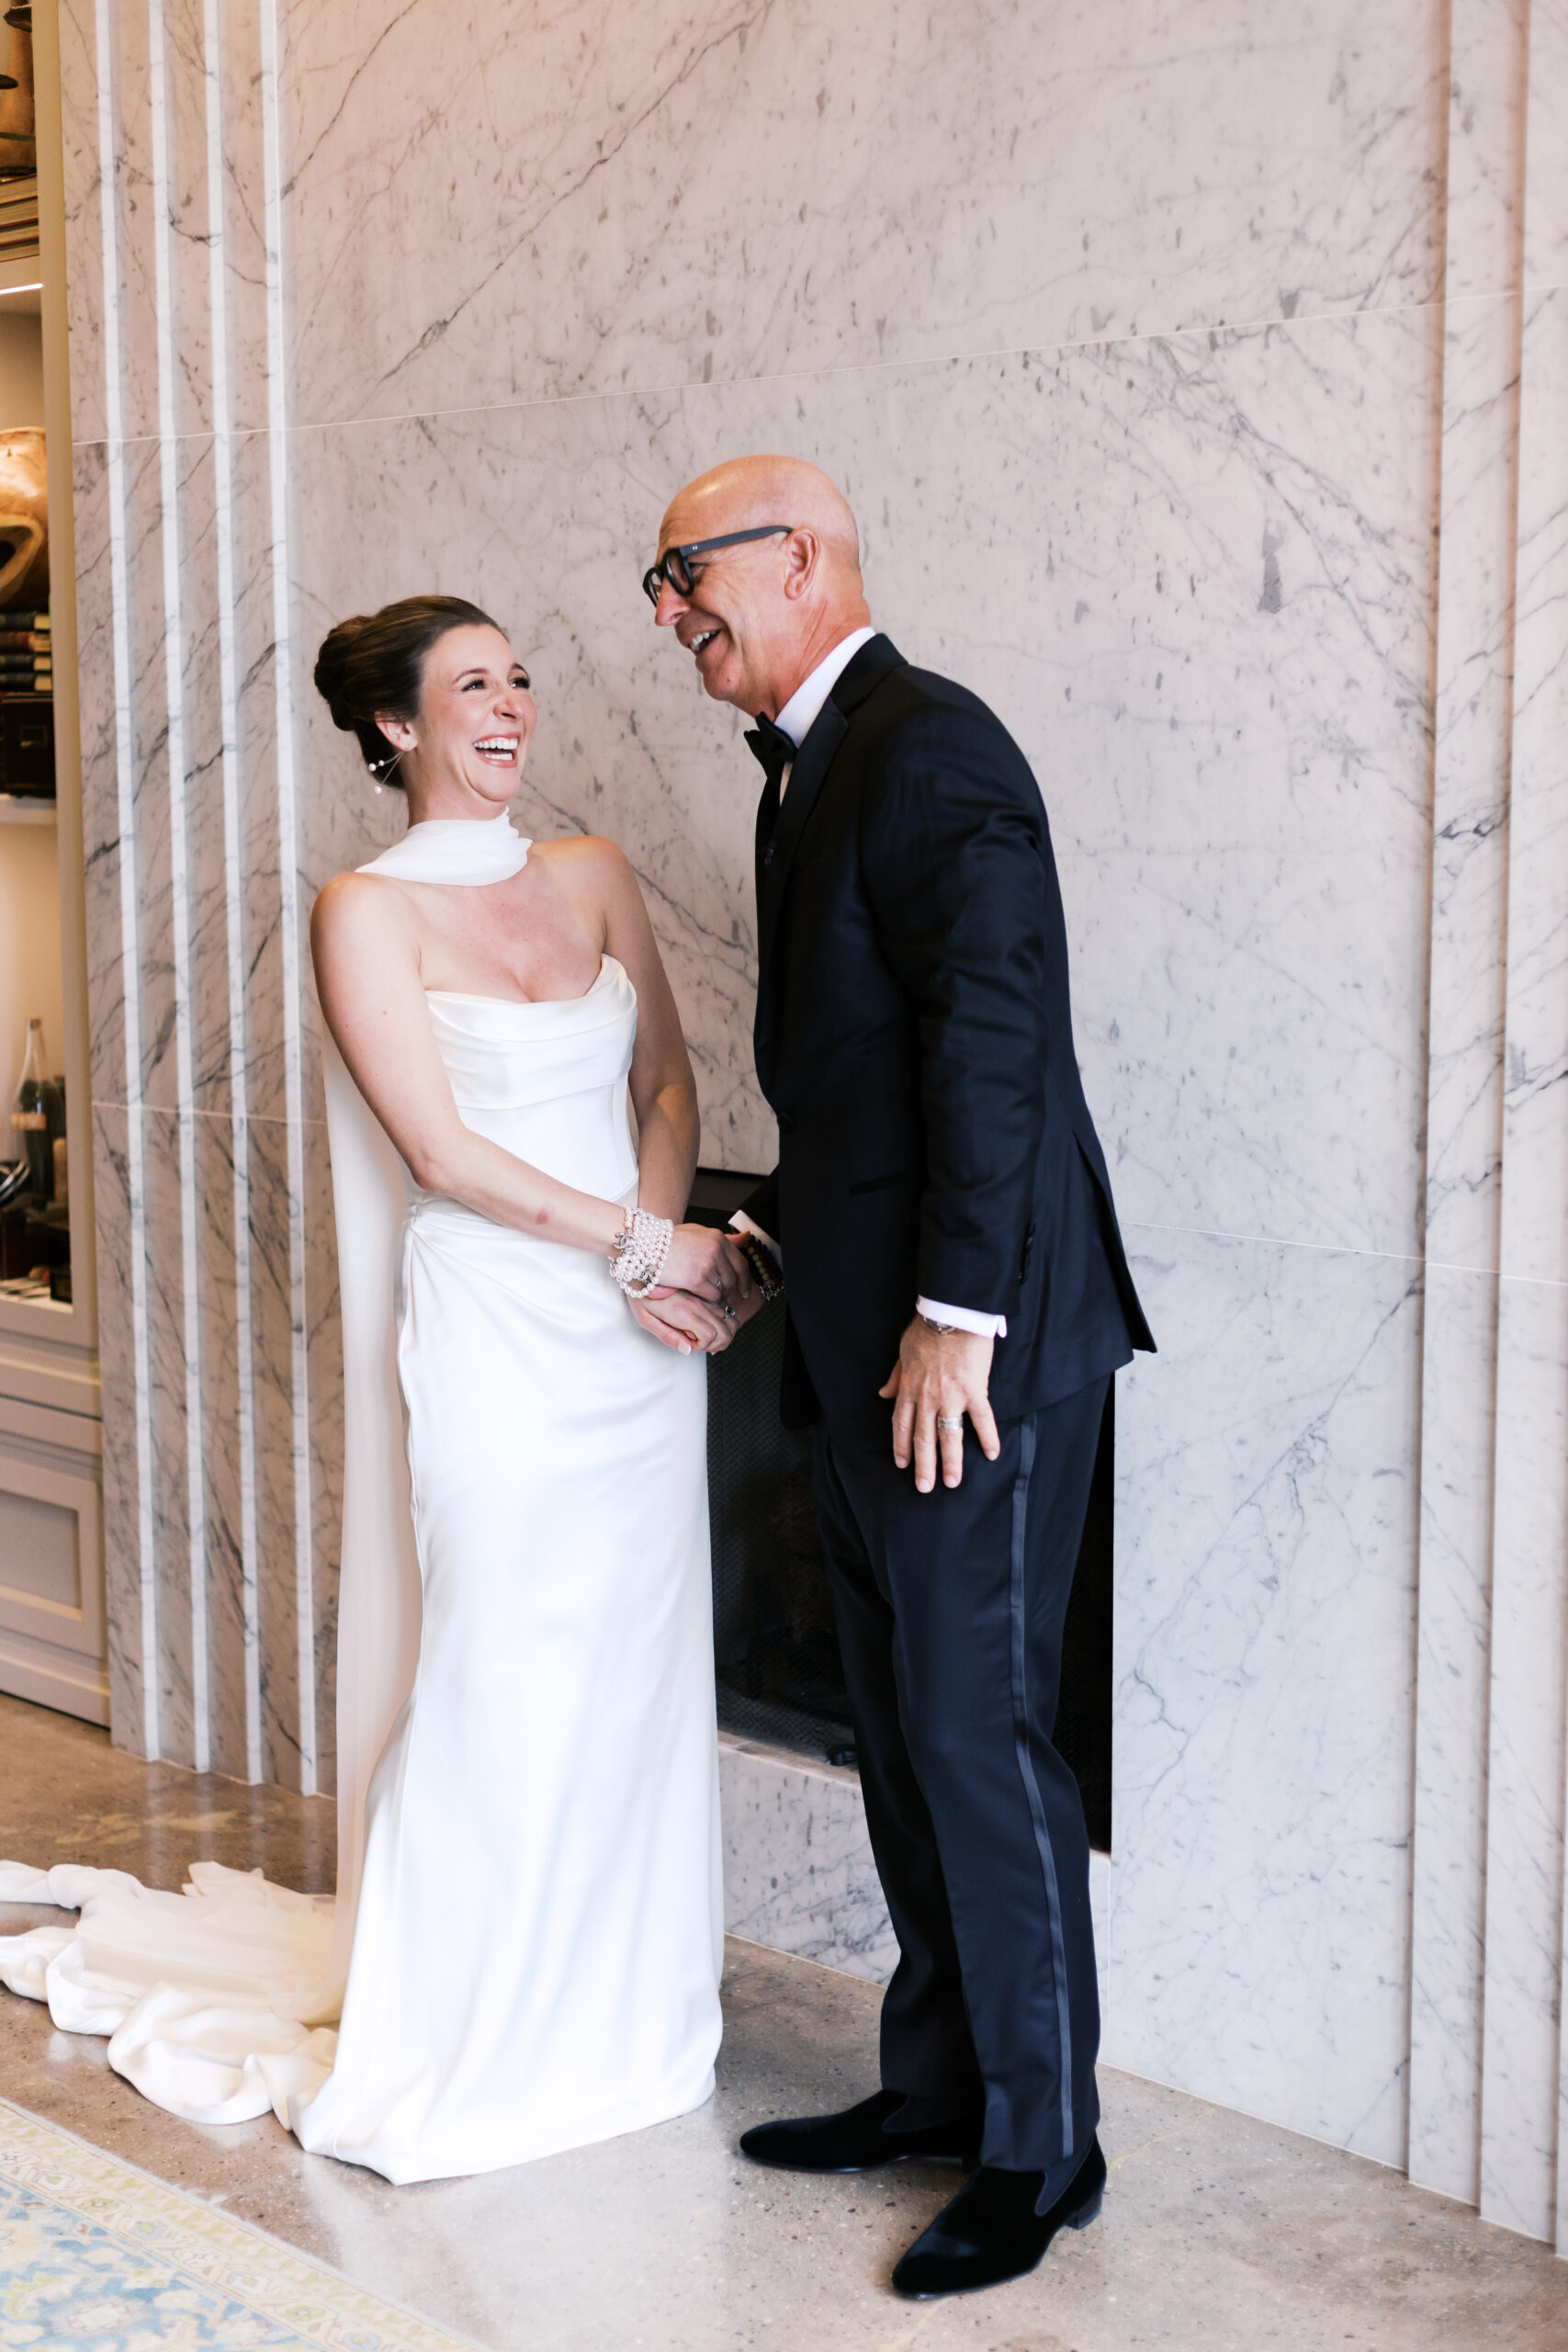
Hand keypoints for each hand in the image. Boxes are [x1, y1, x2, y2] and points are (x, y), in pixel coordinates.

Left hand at [630, 1289, 734, 1355]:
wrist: (641, 1261)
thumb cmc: (640, 1292)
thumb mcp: (645, 1318)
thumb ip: (667, 1335)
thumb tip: (688, 1349)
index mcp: (683, 1311)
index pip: (710, 1335)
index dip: (704, 1346)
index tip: (691, 1343)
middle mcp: (698, 1301)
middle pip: (727, 1329)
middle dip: (719, 1342)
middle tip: (701, 1341)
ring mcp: (705, 1293)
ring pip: (731, 1317)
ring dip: (724, 1329)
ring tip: (707, 1330)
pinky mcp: (707, 1286)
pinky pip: (725, 1305)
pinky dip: (723, 1316)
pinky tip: (709, 1317)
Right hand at [658, 1224, 751, 1305]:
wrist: (645, 1246)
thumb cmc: (668, 1240)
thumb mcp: (698, 1232)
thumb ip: (722, 1239)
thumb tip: (747, 1237)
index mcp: (717, 1238)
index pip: (741, 1263)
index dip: (744, 1280)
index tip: (744, 1290)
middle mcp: (715, 1250)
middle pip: (732, 1279)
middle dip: (729, 1290)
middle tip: (723, 1297)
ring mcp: (706, 1264)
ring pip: (722, 1289)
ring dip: (716, 1295)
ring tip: (705, 1294)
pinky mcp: (696, 1279)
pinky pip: (711, 1295)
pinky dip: (707, 1299)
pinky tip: (699, 1296)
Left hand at [880, 1317, 999, 1492]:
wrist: (951, 1314)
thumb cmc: (927, 1329)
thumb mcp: (902, 1352)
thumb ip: (895, 1376)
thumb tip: (883, 1393)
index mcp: (909, 1388)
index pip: (901, 1424)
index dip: (901, 1446)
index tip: (903, 1464)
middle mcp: (927, 1398)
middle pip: (923, 1438)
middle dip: (923, 1466)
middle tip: (925, 1488)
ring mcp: (951, 1397)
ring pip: (949, 1436)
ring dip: (951, 1462)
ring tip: (953, 1482)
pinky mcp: (974, 1391)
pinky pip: (982, 1419)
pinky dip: (988, 1437)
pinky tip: (993, 1454)